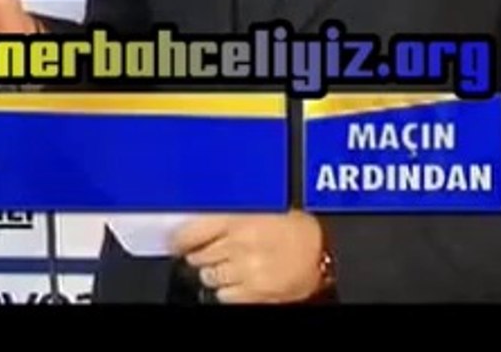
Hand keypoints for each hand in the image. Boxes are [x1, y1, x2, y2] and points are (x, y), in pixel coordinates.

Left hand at [171, 212, 328, 304]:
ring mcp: (246, 271)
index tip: (178, 241)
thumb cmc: (293, 222)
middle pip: (198, 256)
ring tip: (229, 263)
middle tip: (212, 249)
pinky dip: (227, 290)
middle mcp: (238, 245)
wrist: (322, 248)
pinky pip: (224, 296)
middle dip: (202, 253)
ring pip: (209, 277)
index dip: (180, 239)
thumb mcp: (254, 205)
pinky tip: (238, 279)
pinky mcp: (255, 293)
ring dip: (214, 271)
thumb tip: (192, 212)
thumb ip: (223, 210)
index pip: (189, 233)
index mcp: (236, 218)